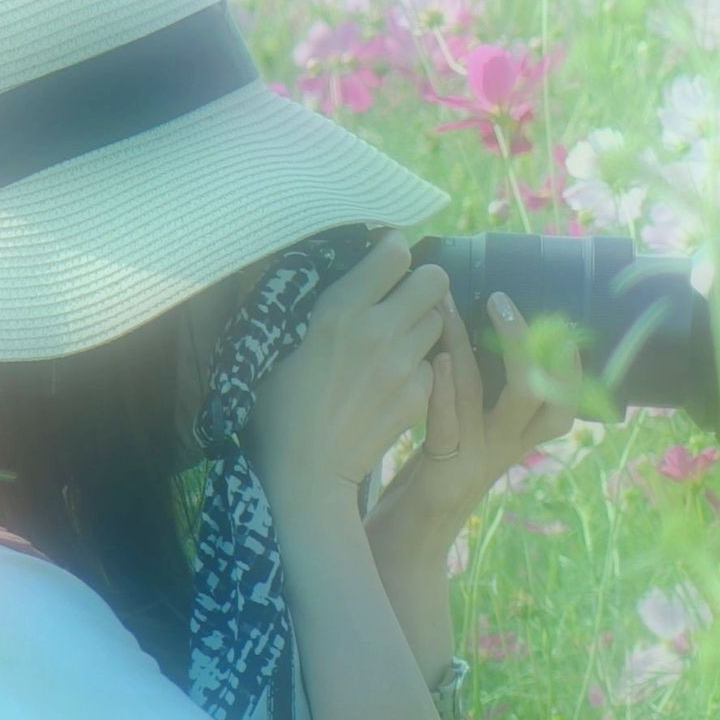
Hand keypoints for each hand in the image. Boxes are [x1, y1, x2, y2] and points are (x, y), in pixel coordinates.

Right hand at [244, 232, 449, 506]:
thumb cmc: (280, 405)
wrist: (308, 470)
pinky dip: (420, 365)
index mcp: (340, 310)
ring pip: (440, 321)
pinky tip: (395, 379)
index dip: (394, 250)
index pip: (395, 252)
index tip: (386, 257)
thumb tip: (340, 272)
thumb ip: (317, 305)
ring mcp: (405, 364)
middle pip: (435, 280)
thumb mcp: (280, 344)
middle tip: (403, 296)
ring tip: (398, 338)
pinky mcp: (420, 394)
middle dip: (423, 283)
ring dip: (424, 322)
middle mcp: (380, 330)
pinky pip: (433, 363)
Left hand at [370, 287, 580, 554]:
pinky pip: (448, 423)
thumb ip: (478, 402)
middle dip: (531, 348)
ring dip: (471, 345)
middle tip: (505, 303)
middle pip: (544, 400)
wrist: (408, 545)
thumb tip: (479, 344)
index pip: (563, 404)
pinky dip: (445, 388)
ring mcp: (475, 460)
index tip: (563, 327)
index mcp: (517, 442)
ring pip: (489, 398)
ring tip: (453, 305)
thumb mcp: (469, 441)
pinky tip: (439, 358)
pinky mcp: (442, 470)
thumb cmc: (434, 484)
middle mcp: (505, 450)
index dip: (570, 368)